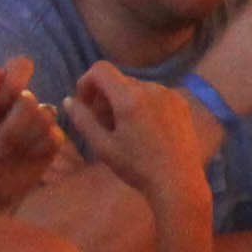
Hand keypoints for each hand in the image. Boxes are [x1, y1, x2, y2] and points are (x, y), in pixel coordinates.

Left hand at [0, 57, 63, 210]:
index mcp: (2, 91)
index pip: (20, 65)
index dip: (17, 78)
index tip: (5, 99)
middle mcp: (24, 102)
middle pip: (29, 99)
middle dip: (11, 126)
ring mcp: (41, 122)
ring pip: (44, 117)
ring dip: (21, 139)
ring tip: (4, 154)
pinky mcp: (52, 142)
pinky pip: (55, 136)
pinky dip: (37, 147)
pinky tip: (25, 157)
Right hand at [68, 67, 214, 213]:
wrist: (178, 182)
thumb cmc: (137, 167)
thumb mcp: (103, 146)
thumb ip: (83, 120)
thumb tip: (68, 100)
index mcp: (130, 96)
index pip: (101, 69)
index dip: (86, 83)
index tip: (85, 105)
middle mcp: (151, 87)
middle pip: (119, 80)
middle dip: (105, 97)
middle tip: (103, 125)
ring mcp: (170, 94)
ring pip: (137, 88)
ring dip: (124, 101)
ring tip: (124, 131)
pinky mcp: (182, 103)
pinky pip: (155, 95)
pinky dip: (143, 105)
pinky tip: (145, 131)